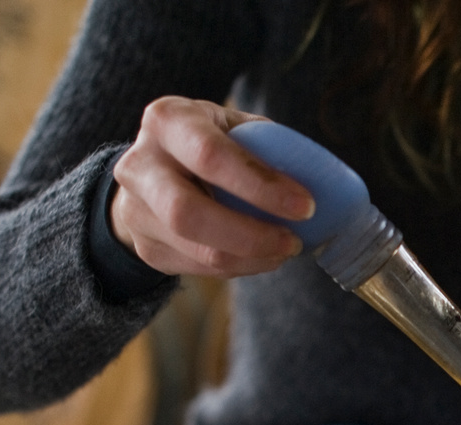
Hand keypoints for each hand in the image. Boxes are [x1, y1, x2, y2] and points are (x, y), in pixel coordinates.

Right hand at [109, 96, 313, 277]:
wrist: (152, 169)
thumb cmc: (208, 142)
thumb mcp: (232, 127)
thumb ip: (267, 147)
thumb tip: (325, 183)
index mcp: (167, 121)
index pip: (211, 156)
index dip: (261, 186)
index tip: (306, 206)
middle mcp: (140, 165)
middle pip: (189, 213)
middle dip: (251, 234)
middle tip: (293, 241)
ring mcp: (135, 211)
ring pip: (198, 250)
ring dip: (253, 258)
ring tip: (285, 250)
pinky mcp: (147, 247)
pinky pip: (202, 268)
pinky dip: (242, 267)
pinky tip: (263, 256)